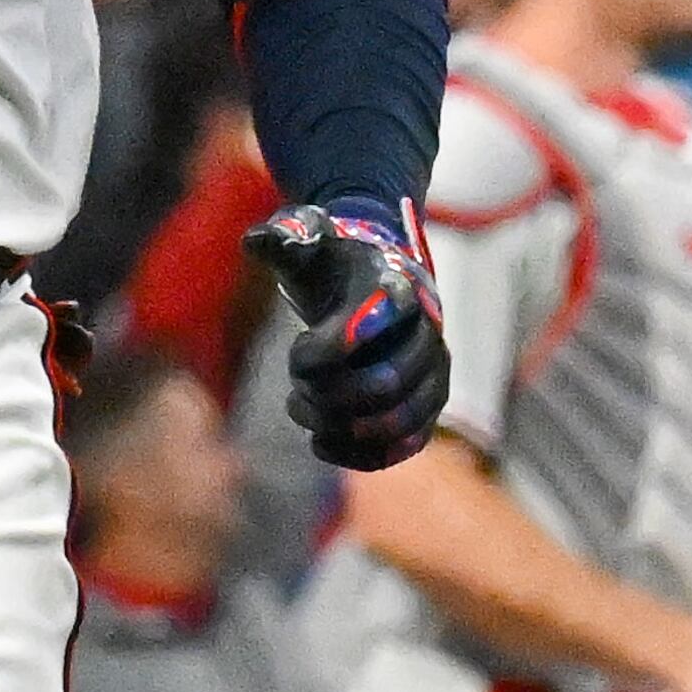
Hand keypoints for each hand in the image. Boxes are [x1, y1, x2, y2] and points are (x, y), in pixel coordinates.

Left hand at [246, 198, 449, 468]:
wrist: (372, 284)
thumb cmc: (333, 264)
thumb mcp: (308, 240)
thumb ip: (287, 236)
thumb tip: (259, 242)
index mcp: (396, 289)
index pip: (373, 325)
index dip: (328, 350)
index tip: (299, 348)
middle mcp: (426, 334)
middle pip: (387, 382)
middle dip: (330, 393)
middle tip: (297, 386)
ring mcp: (432, 376)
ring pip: (399, 421)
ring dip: (341, 426)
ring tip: (302, 410)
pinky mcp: (426, 410)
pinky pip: (403, 447)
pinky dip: (360, 455)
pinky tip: (319, 442)